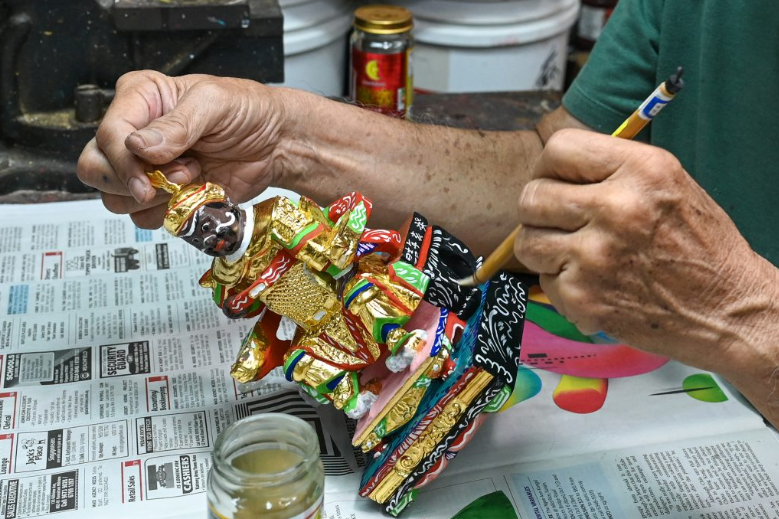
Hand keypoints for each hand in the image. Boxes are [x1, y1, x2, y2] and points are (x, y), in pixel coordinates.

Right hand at [77, 70, 291, 227]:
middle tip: (177, 175)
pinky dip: (170, 213)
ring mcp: (148, 168)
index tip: (149, 178)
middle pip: (94, 168)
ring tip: (193, 174)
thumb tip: (138, 146)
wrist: (276, 143)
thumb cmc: (248, 111)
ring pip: (116, 199)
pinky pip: (145, 218)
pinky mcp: (164, 196)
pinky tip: (196, 191)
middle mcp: (136, 133)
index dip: (123, 162)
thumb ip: (177, 123)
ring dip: (157, 197)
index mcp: (140, 99)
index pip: (108, 135)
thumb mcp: (215, 103)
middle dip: (132, 182)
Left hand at [514, 129, 777, 373]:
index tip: (556, 183)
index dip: (549, 168)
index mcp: (641, 170)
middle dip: (539, 212)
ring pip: (527, 242)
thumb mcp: (668, 185)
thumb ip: (611, 171)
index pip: (559, 148)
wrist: (728, 310)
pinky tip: (594, 285)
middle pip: (531, 197)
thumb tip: (551, 171)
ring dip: (545, 249)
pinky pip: (544, 281)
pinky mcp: (584, 298)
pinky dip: (563, 284)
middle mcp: (617, 208)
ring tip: (576, 255)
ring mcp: (596, 257)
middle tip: (561, 224)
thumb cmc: (698, 245)